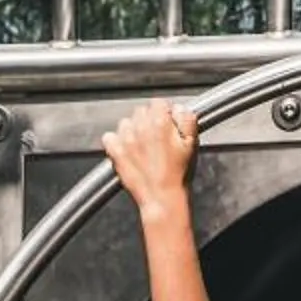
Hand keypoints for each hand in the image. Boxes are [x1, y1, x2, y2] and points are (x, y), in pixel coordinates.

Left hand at [103, 98, 199, 219]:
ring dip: (133, 129)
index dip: (165, 112)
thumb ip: (187, 120)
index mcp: (160, 122)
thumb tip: (180, 108)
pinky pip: (109, 136)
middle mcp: (140, 127)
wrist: (162, 198)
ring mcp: (125, 139)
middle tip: (158, 137)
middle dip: (149, 120)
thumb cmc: (178, 174)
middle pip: (141, 111)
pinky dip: (116, 140)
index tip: (168, 122)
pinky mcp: (115, 152)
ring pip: (126, 123)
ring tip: (143, 145)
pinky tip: (127, 149)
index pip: (158, 102)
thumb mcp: (192, 144)